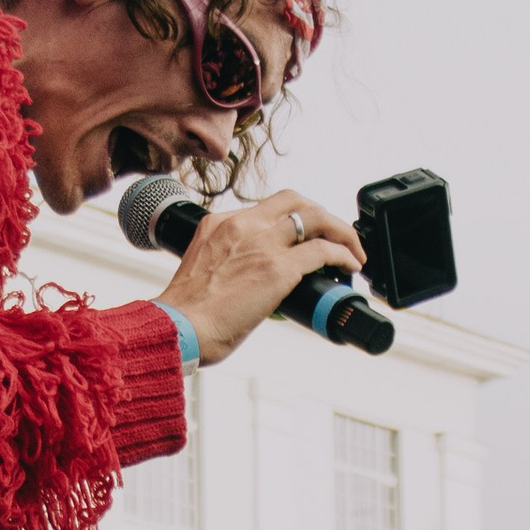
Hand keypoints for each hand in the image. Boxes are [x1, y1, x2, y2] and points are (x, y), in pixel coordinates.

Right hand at [158, 188, 368, 367]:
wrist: (176, 328)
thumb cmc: (184, 315)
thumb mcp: (203, 272)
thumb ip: (227, 265)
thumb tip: (252, 287)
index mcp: (218, 223)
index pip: (265, 207)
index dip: (292, 217)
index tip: (304, 233)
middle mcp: (241, 224)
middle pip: (295, 200)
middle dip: (322, 216)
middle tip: (335, 236)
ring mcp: (261, 243)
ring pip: (315, 217)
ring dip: (341, 232)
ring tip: (352, 250)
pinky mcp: (278, 268)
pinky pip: (323, 250)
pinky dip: (344, 255)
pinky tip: (351, 266)